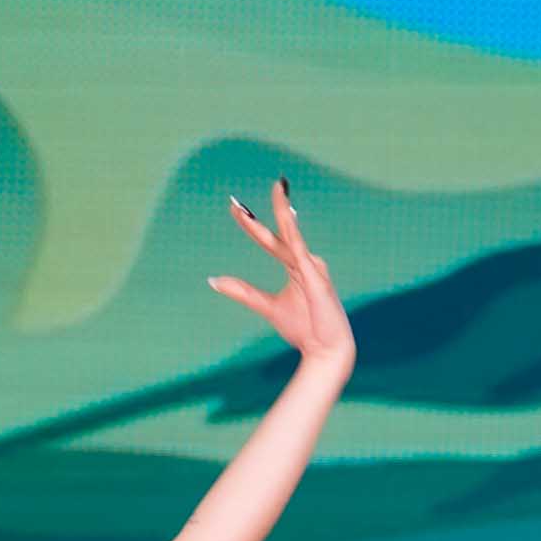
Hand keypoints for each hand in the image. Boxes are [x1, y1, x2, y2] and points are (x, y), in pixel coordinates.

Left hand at [205, 180, 346, 365]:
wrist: (326, 351)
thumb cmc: (305, 329)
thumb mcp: (268, 307)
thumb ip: (244, 291)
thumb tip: (214, 279)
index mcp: (296, 266)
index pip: (271, 240)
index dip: (253, 224)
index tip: (236, 208)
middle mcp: (306, 261)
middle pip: (279, 233)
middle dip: (259, 216)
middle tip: (236, 201)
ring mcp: (312, 267)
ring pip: (291, 234)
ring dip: (283, 210)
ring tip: (275, 189)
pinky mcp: (316, 276)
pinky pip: (301, 248)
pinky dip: (293, 229)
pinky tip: (286, 213)